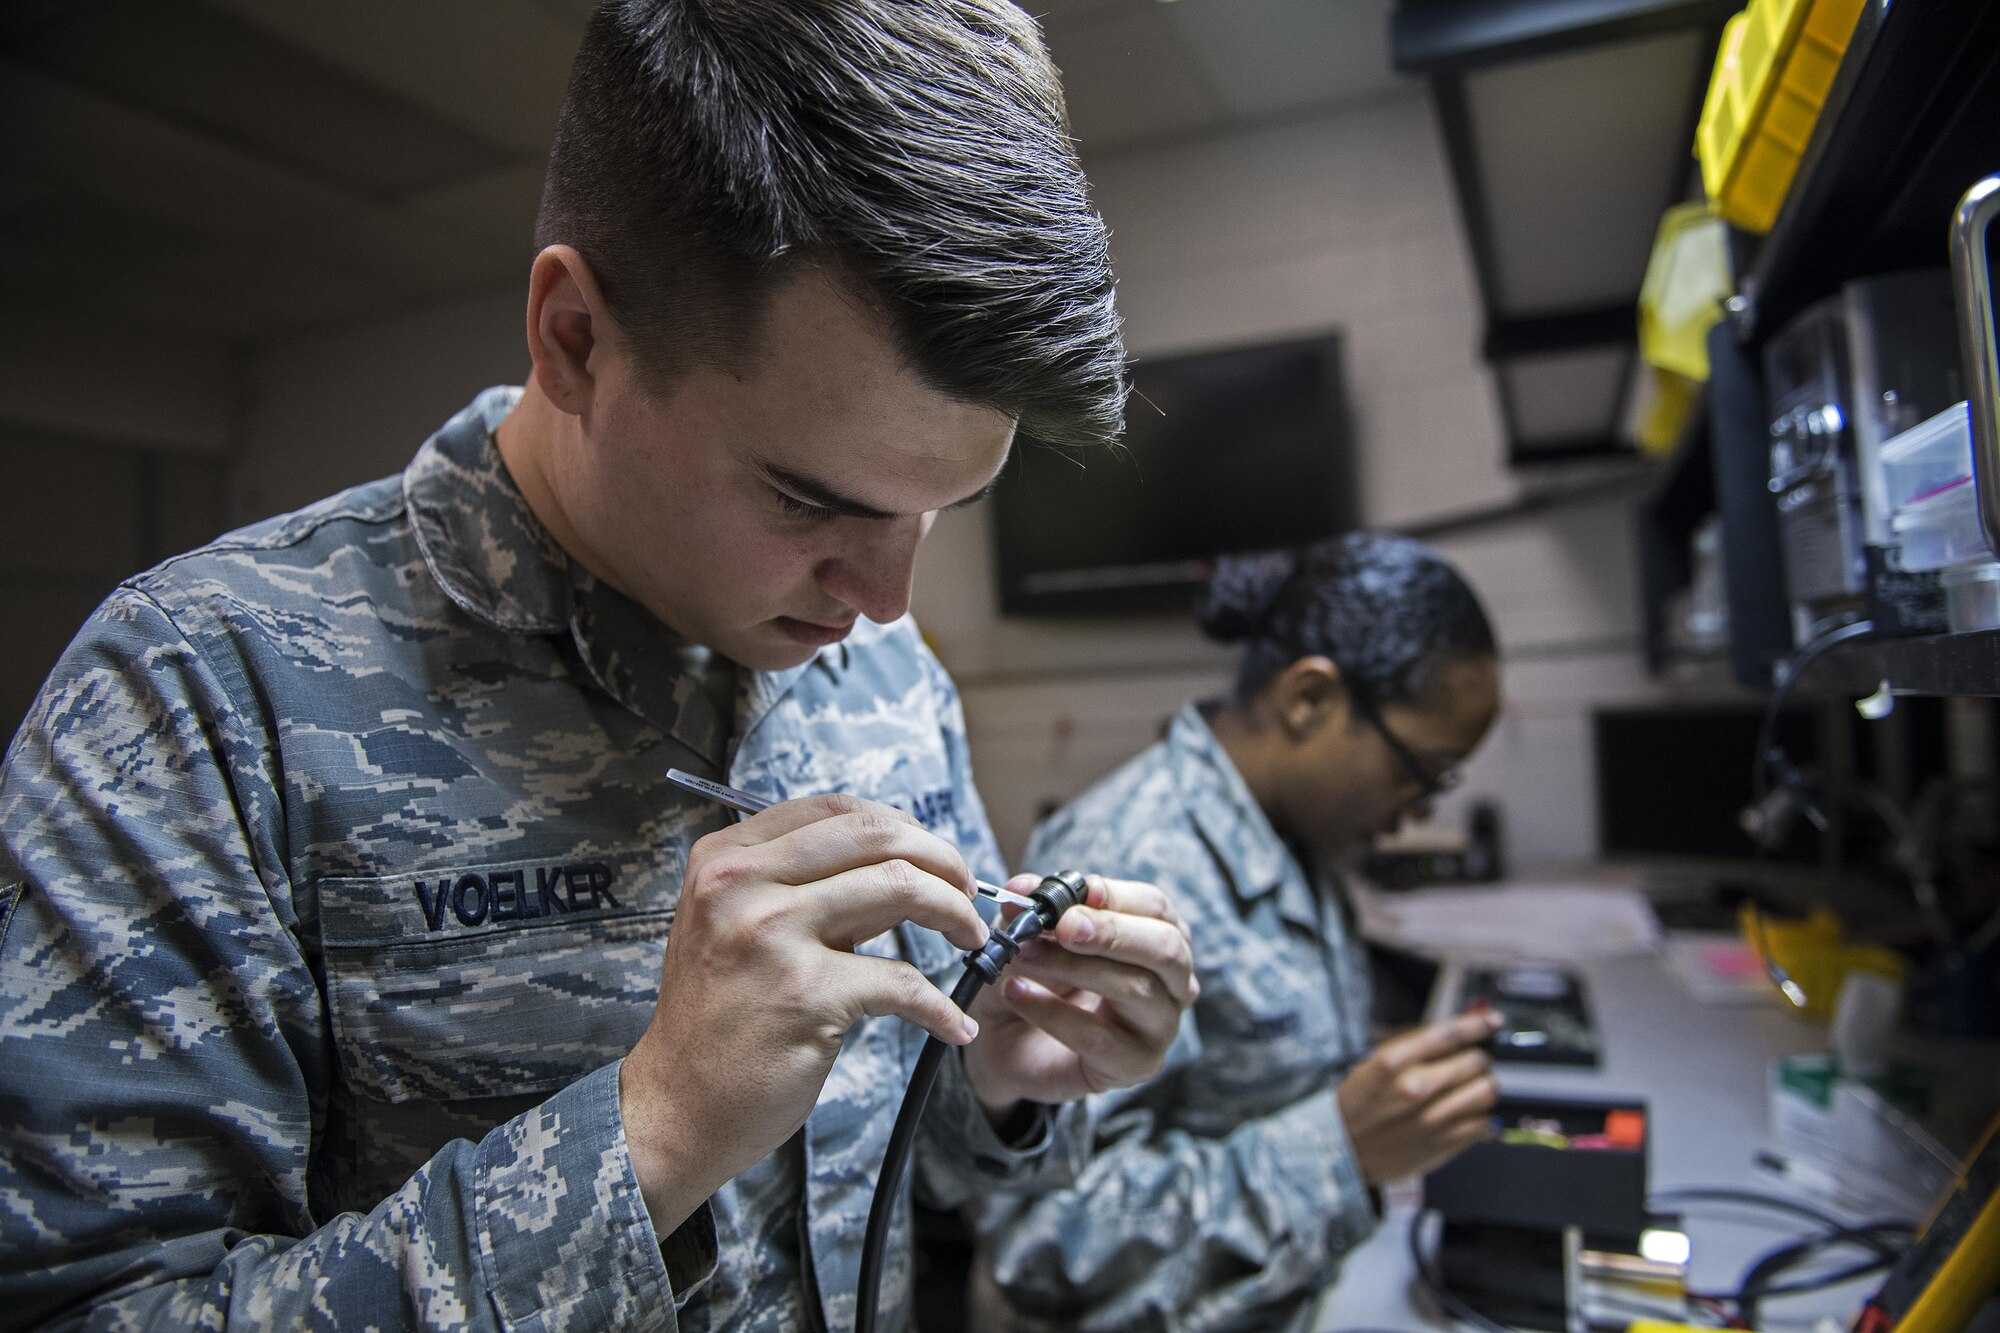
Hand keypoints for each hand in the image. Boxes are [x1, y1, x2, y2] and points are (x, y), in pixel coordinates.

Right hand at [619, 794, 990, 1233]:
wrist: (677, 1104)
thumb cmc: (719, 1018)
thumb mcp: (739, 927)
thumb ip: (807, 889)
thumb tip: (901, 865)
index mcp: (726, 858)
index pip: (835, 809)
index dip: (901, 826)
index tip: (934, 856)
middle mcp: (742, 885)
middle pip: (874, 835)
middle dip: (941, 858)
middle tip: (968, 893)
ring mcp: (771, 936)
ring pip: (899, 888)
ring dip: (954, 915)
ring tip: (972, 941)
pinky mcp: (805, 994)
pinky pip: (902, 982)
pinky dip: (941, 1006)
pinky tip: (954, 1023)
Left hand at [962, 874, 1197, 1113]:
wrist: (1006, 1040)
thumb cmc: (1035, 976)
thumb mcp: (1030, 933)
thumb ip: (1032, 908)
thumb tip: (1022, 888)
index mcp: (1157, 935)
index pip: (1156, 907)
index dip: (1118, 897)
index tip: (1079, 892)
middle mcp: (1172, 980)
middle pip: (1166, 948)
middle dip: (1112, 932)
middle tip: (1064, 927)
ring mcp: (1161, 1026)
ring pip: (1137, 989)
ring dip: (1074, 967)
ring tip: (1024, 954)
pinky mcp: (1136, 1065)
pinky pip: (1099, 1038)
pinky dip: (1053, 1013)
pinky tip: (1016, 994)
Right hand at [1336, 1010, 1502, 1185]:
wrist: (1344, 1150)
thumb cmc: (1357, 1105)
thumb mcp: (1373, 1063)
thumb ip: (1413, 1047)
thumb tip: (1455, 1033)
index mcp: (1395, 1062)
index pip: (1449, 1034)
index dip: (1478, 1023)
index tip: (1492, 1021)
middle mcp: (1416, 1089)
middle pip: (1475, 1061)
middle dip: (1477, 1057)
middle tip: (1470, 1061)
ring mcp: (1433, 1120)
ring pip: (1486, 1091)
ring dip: (1483, 1084)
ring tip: (1471, 1087)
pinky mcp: (1444, 1145)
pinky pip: (1483, 1123)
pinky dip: (1479, 1114)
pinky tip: (1465, 1112)